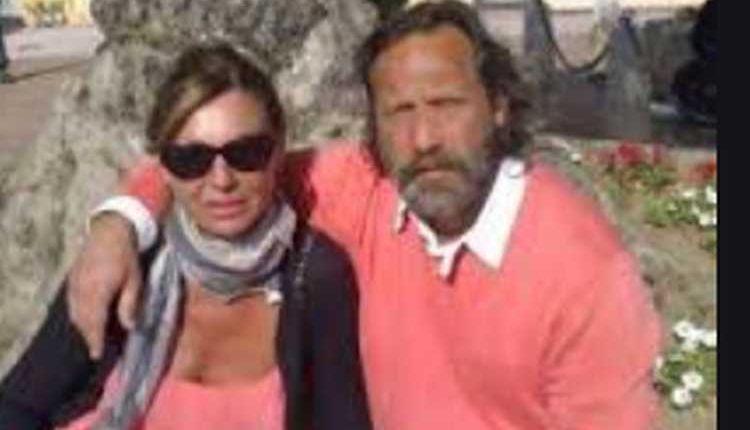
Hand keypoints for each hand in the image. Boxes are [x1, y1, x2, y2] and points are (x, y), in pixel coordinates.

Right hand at [67, 213, 142, 358]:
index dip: (94, 342)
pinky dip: (77, 314)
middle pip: (81, 321)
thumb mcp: (134, 281)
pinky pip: (71, 303)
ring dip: (82, 326)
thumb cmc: (125, 256)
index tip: (96, 355)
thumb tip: (130, 327)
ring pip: (74, 313)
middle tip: (96, 348)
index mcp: (97, 293)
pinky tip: (86, 316)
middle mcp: (81, 291)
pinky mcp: (71, 279)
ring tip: (92, 336)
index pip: (93, 324)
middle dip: (88, 336)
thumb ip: (130, 305)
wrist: (109, 232)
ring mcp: (73, 285)